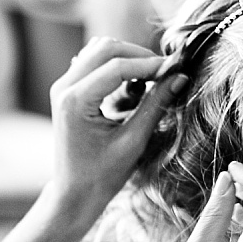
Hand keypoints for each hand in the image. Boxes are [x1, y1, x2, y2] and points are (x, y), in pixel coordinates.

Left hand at [45, 38, 188, 230]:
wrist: (74, 193)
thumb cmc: (102, 176)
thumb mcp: (133, 141)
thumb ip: (155, 105)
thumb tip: (180, 77)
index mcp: (75, 101)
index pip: (117, 66)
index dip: (149, 64)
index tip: (175, 68)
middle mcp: (64, 88)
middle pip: (106, 48)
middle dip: (139, 55)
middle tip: (165, 72)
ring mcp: (63, 87)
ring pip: (99, 50)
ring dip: (127, 58)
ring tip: (150, 80)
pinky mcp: (68, 90)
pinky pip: (93, 63)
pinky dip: (115, 66)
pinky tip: (132, 85)